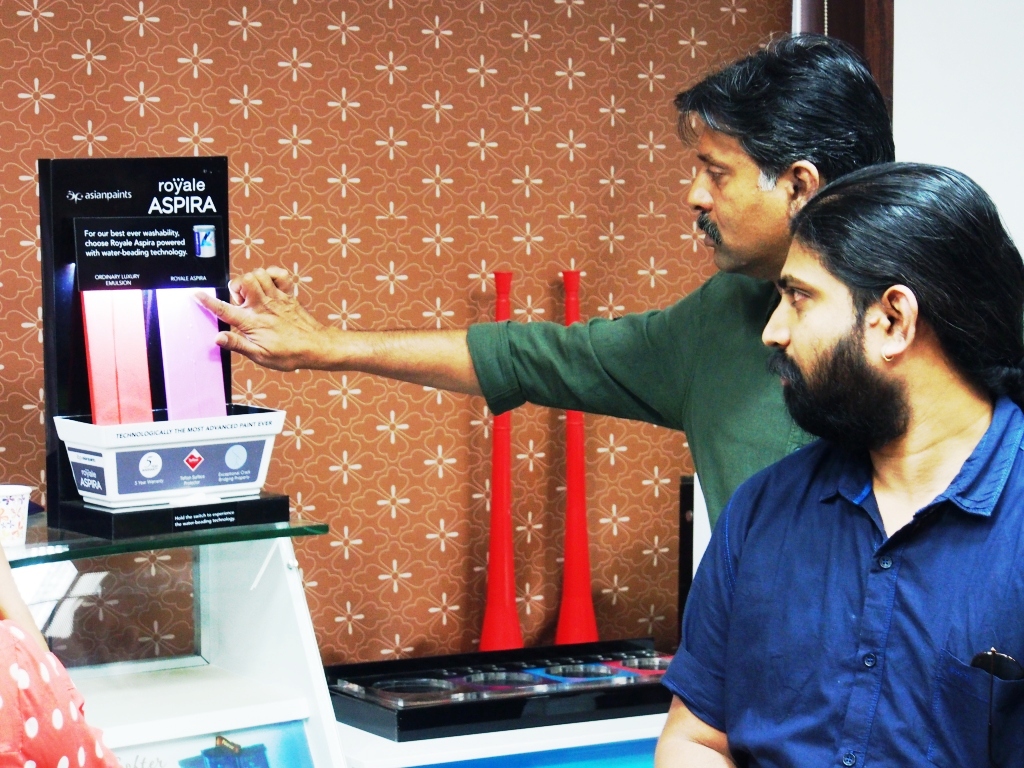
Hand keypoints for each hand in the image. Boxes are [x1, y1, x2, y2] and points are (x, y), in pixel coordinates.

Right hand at [196, 267, 335, 371]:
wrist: (316, 347)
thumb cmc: (289, 354)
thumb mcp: (260, 356)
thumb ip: (237, 344)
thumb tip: (217, 338)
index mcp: (252, 322)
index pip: (225, 309)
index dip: (208, 301)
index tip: (196, 294)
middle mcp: (263, 306)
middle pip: (243, 281)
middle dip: (236, 286)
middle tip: (240, 301)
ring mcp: (277, 298)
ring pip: (259, 274)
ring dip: (252, 280)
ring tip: (252, 295)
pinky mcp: (288, 295)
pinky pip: (279, 274)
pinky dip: (272, 274)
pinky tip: (268, 285)